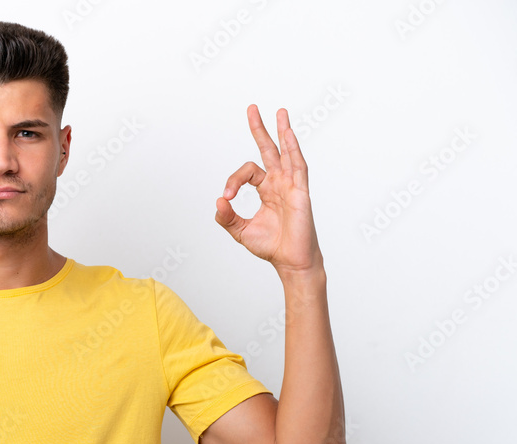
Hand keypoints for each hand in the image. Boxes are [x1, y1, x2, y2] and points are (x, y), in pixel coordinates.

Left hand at [214, 105, 321, 277]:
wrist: (290, 261)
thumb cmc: (271, 246)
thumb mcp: (240, 230)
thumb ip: (226, 217)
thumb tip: (217, 201)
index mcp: (267, 190)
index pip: (247, 173)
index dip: (233, 181)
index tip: (225, 198)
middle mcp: (279, 183)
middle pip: (269, 149)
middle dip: (260, 129)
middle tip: (251, 109)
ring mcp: (291, 185)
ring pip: (286, 152)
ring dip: (282, 131)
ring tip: (279, 112)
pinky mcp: (300, 191)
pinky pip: (298, 166)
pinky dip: (293, 149)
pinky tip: (288, 134)